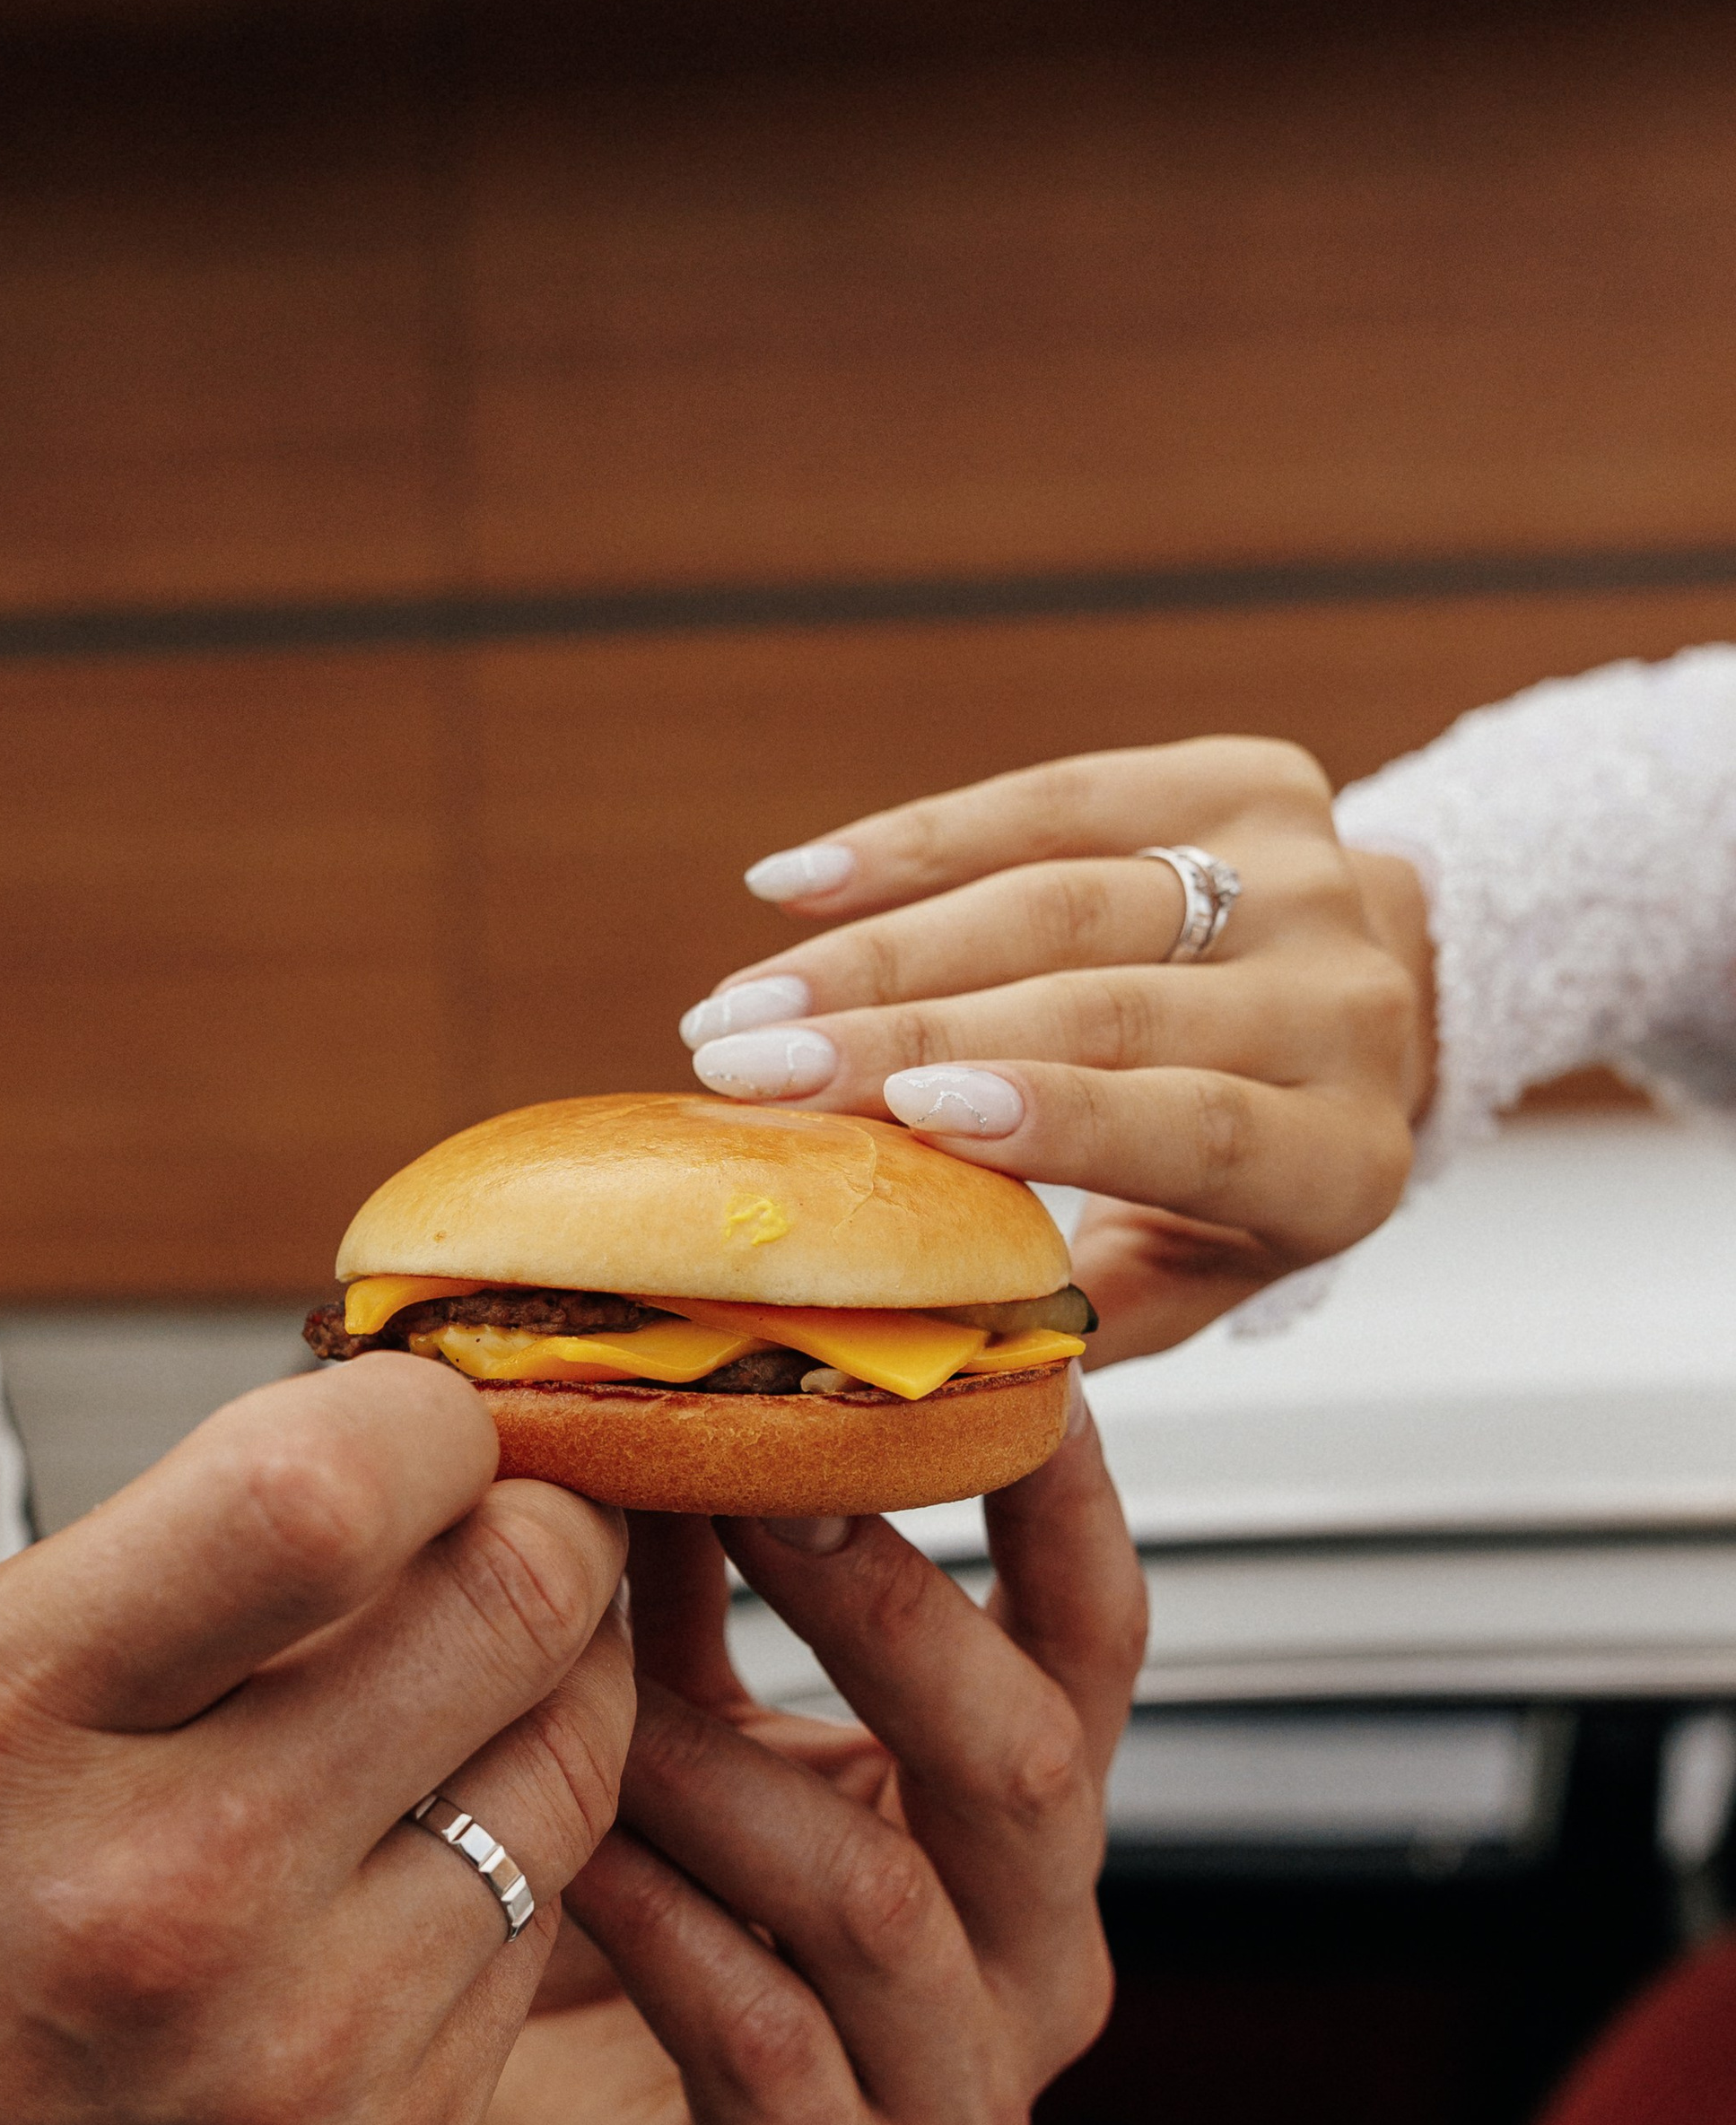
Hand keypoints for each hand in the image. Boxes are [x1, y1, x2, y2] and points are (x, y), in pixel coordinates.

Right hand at [0, 1354, 631, 2124]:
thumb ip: (154, 1578)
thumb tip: (386, 1440)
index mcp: (11, 1731)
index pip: (323, 1488)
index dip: (427, 1419)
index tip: (428, 1424)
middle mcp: (172, 1889)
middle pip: (510, 1608)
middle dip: (542, 1533)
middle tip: (513, 1530)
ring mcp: (307, 2047)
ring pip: (569, 1770)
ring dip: (547, 1700)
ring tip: (465, 1700)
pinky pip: (534, 1936)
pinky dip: (500, 1871)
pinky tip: (401, 1877)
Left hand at [426, 1384, 1144, 2124]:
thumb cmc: (632, 1938)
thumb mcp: (687, 1734)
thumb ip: (701, 1591)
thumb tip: (656, 1382)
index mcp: (1023, 1831)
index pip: (1093, 1642)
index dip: (1061, 1502)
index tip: (1004, 1354)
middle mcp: (1031, 1966)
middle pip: (1019, 1760)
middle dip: (883, 1607)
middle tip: (754, 1477)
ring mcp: (955, 2104)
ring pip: (873, 1897)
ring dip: (716, 1766)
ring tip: (580, 1672)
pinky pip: (763, 2039)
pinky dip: (661, 1924)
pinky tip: (569, 1849)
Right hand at [679, 737, 1435, 1360]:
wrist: (1382, 1011)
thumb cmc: (1243, 1179)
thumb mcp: (1193, 1277)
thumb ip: (1077, 1313)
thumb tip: (910, 1341)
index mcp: (1339, 1161)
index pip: (1198, 1128)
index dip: (1054, 1115)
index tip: (911, 1113)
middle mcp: (1347, 1013)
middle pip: (1107, 1007)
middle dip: (906, 1032)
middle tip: (748, 1068)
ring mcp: (1309, 882)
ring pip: (1068, 897)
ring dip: (881, 946)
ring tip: (743, 1003)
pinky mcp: (1251, 783)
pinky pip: (1064, 797)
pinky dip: (918, 841)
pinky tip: (800, 886)